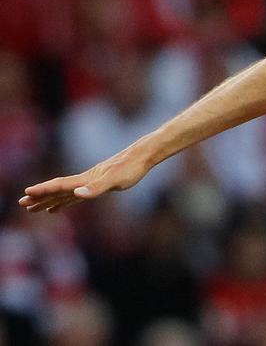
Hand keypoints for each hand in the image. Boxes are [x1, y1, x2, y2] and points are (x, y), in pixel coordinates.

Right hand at [19, 149, 150, 212]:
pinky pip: (76, 195)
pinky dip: (66, 201)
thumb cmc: (130, 168)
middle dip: (40, 197)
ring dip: (49, 200)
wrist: (142, 156)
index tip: (26, 194)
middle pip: (58, 190)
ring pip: (65, 193)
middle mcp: (85, 181)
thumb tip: (77, 194)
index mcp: (85, 180)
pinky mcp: (98, 185)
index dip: (43, 191)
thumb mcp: (115, 180)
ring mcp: (90, 183)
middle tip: (22, 203)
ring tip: (34, 208)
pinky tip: (60, 205)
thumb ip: (96, 188)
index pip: (60, 186)